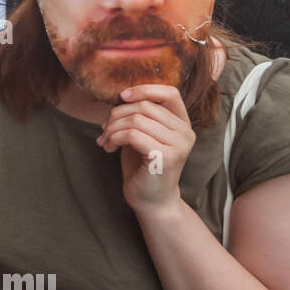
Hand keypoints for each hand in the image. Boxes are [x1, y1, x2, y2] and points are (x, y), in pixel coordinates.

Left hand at [96, 84, 195, 212]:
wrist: (150, 199)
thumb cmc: (142, 166)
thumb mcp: (141, 134)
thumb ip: (138, 115)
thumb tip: (120, 98)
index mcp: (182, 123)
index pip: (170, 93)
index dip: (144, 89)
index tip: (121, 97)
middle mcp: (185, 132)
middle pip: (145, 106)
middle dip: (117, 115)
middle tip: (104, 130)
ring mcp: (179, 145)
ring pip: (136, 120)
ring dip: (112, 129)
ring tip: (105, 141)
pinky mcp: (166, 157)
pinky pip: (132, 135)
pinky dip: (114, 138)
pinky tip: (109, 149)